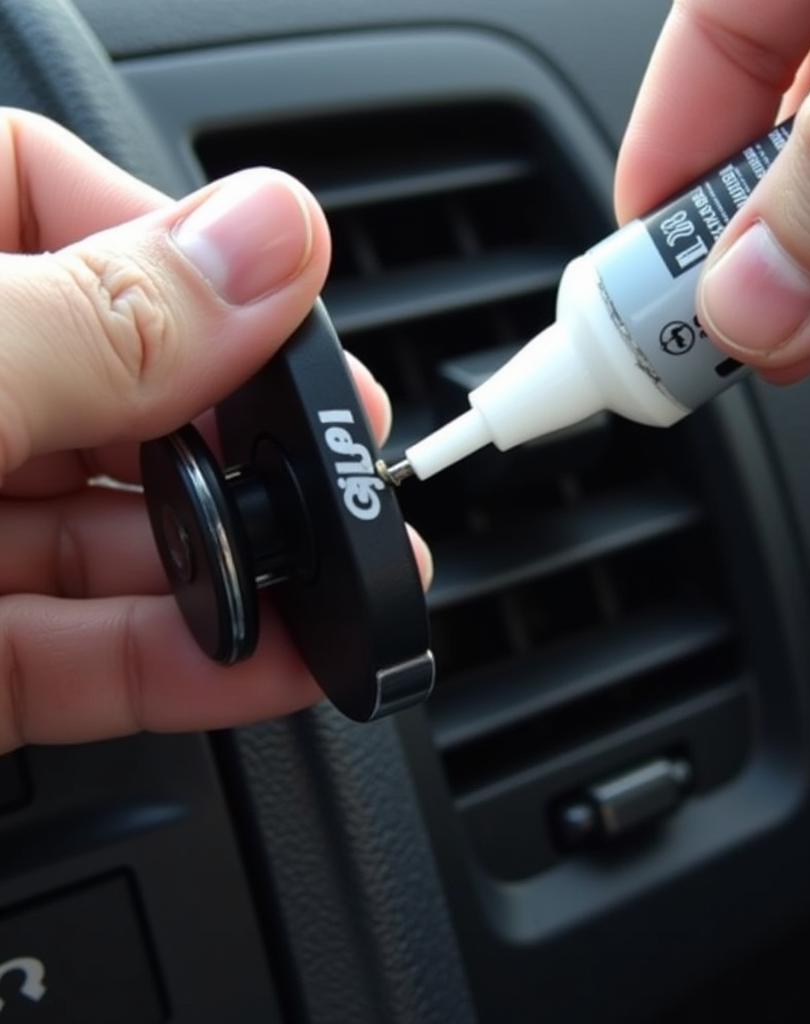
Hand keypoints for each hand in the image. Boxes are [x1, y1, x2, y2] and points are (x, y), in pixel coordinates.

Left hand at [0, 109, 430, 754]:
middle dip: (241, 436)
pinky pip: (75, 656)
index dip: (180, 243)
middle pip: (108, 385)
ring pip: (107, 535)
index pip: (44, 194)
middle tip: (341, 467)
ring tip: (344, 580)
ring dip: (240, 568)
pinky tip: (274, 665)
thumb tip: (272, 240)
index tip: (282, 305)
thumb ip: (88, 318)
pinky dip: (182, 668)